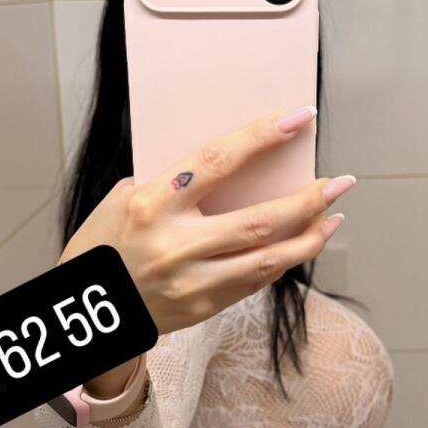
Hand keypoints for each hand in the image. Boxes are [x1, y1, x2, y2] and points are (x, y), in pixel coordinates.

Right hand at [58, 106, 353, 335]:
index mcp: (152, 203)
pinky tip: (303, 245)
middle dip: (308, 200)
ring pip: (268, 259)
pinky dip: (284, 261)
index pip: (219, 160)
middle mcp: (175, 245)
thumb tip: (232, 164)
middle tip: (340, 183)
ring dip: (309, 238)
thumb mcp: (124, 199)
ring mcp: (191, 281)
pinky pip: (255, 281)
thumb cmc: (105, 245)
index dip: (263, 137)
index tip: (299, 119)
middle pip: (259, 219)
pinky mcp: (202, 307)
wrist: (87, 309)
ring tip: (333, 217)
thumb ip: (174, 182)